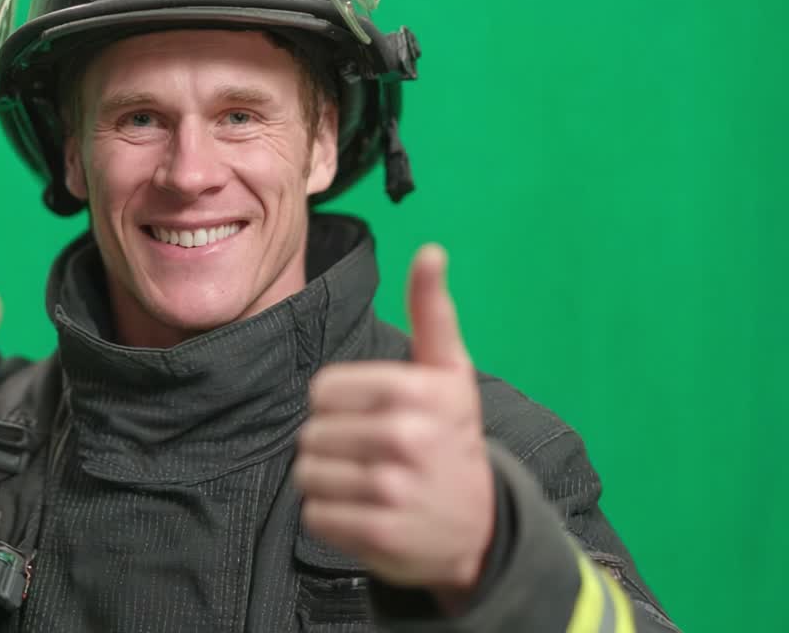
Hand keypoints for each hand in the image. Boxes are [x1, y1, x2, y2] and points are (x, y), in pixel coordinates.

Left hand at [295, 244, 493, 600]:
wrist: (481, 528)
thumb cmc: (451, 438)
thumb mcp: (449, 374)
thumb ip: (432, 312)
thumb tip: (430, 250)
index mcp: (417, 392)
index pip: (322, 390)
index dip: (338, 404)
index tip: (374, 416)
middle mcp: (407, 439)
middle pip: (311, 434)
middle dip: (331, 445)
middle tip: (372, 456)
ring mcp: (395, 492)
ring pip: (307, 475)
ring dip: (327, 481)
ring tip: (366, 484)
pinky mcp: (380, 538)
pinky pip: (316, 516)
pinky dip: (331, 517)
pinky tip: (366, 513)